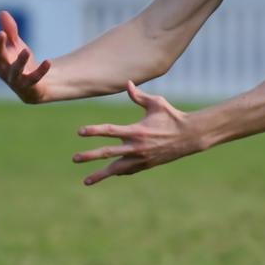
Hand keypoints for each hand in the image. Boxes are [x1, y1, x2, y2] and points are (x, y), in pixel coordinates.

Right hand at [0, 10, 50, 102]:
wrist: (35, 88)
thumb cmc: (21, 63)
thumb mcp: (16, 45)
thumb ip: (10, 31)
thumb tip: (2, 12)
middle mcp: (3, 69)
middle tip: (1, 33)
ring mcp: (15, 79)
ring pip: (16, 70)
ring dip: (20, 61)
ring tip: (26, 51)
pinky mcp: (29, 86)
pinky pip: (35, 78)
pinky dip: (41, 70)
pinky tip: (48, 61)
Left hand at [73, 81, 200, 184]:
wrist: (190, 136)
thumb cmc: (172, 116)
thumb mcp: (156, 103)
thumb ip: (139, 96)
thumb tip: (127, 83)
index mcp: (136, 131)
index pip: (110, 131)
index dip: (94, 131)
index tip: (79, 132)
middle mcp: (136, 147)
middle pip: (108, 153)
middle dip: (89, 156)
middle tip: (74, 158)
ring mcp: (141, 158)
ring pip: (116, 169)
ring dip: (100, 175)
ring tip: (86, 181)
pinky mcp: (147, 165)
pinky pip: (128, 170)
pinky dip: (118, 172)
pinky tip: (110, 173)